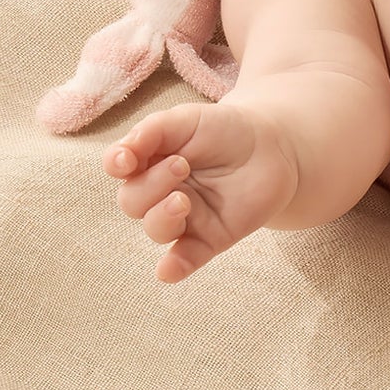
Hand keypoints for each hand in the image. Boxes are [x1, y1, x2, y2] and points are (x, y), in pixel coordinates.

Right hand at [105, 102, 300, 282]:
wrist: (272, 147)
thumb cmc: (224, 130)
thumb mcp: (187, 120)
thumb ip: (152, 132)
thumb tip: (119, 156)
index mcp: (150, 160)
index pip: (119, 167)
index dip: (116, 165)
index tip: (126, 161)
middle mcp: (160, 192)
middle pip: (132, 201)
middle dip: (151, 185)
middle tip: (181, 166)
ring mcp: (185, 218)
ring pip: (156, 229)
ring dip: (162, 217)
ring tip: (184, 200)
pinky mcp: (209, 239)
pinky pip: (185, 260)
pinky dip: (174, 268)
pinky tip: (168, 270)